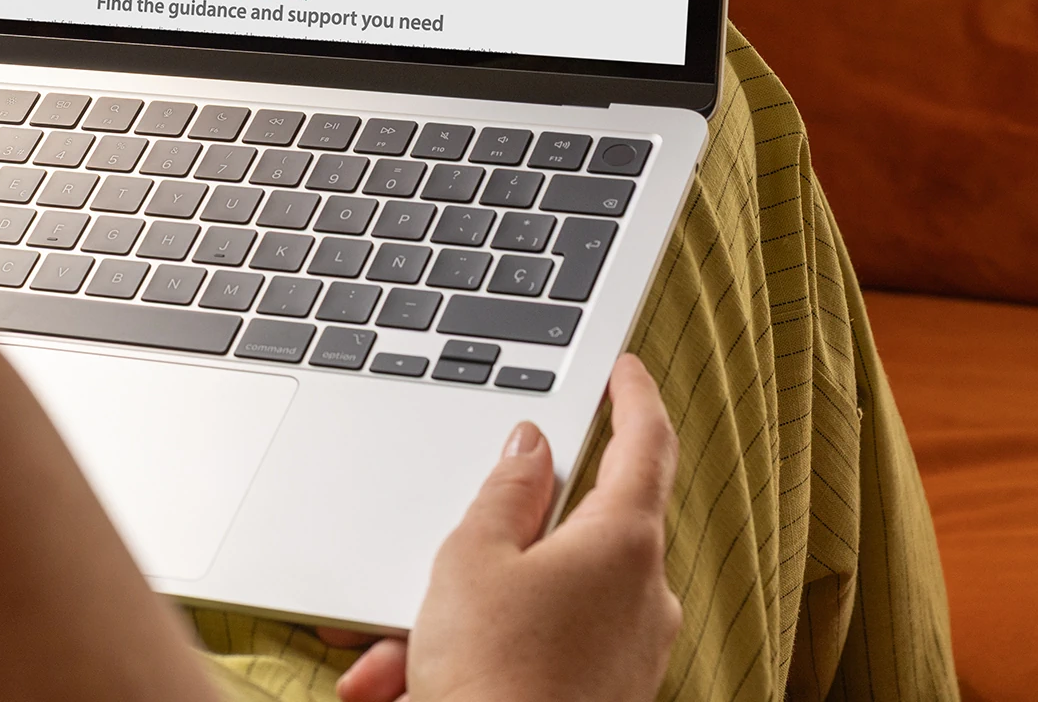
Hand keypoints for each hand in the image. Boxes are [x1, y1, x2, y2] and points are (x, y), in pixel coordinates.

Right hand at [335, 355, 681, 701]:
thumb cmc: (491, 678)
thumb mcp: (473, 558)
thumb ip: (505, 491)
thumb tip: (532, 447)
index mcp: (624, 542)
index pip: (646, 442)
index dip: (633, 394)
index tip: (625, 369)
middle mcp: (644, 597)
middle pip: (572, 532)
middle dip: (487, 547)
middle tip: (426, 564)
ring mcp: (631, 654)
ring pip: (538, 602)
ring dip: (460, 619)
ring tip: (391, 659)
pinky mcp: (608, 698)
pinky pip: (537, 653)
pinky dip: (475, 660)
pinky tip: (408, 685)